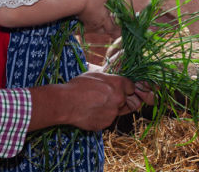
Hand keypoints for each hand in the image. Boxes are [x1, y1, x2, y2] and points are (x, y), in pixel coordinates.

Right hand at [29, 72, 144, 130]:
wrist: (66, 103)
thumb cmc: (78, 85)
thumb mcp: (96, 75)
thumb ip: (110, 80)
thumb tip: (116, 82)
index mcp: (118, 83)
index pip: (132, 88)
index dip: (127, 89)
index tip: (122, 90)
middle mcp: (119, 98)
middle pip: (126, 101)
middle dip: (119, 100)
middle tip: (105, 99)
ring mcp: (112, 113)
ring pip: (116, 112)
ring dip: (109, 109)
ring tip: (94, 105)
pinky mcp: (105, 124)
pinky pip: (106, 120)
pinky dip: (101, 117)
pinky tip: (90, 112)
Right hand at [78, 0, 120, 34]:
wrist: (76, 4)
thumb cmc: (91, 0)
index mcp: (104, 19)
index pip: (111, 28)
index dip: (115, 27)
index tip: (117, 23)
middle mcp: (97, 24)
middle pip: (104, 31)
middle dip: (108, 28)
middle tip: (110, 22)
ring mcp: (90, 23)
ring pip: (97, 28)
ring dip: (101, 26)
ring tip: (102, 19)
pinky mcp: (84, 21)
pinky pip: (90, 25)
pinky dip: (94, 23)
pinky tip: (93, 16)